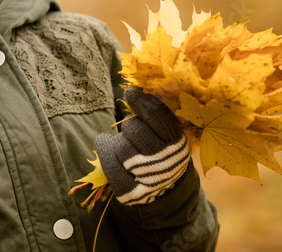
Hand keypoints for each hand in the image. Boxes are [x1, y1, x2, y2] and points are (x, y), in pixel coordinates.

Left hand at [94, 87, 189, 205]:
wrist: (167, 188)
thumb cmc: (162, 151)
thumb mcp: (166, 133)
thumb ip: (155, 116)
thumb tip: (133, 90)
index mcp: (177, 143)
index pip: (157, 116)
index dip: (141, 101)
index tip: (130, 92)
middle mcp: (165, 162)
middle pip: (135, 129)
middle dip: (130, 125)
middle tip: (133, 130)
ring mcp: (149, 179)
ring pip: (122, 147)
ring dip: (120, 141)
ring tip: (127, 144)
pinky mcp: (132, 192)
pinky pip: (111, 168)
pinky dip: (105, 152)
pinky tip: (104, 143)